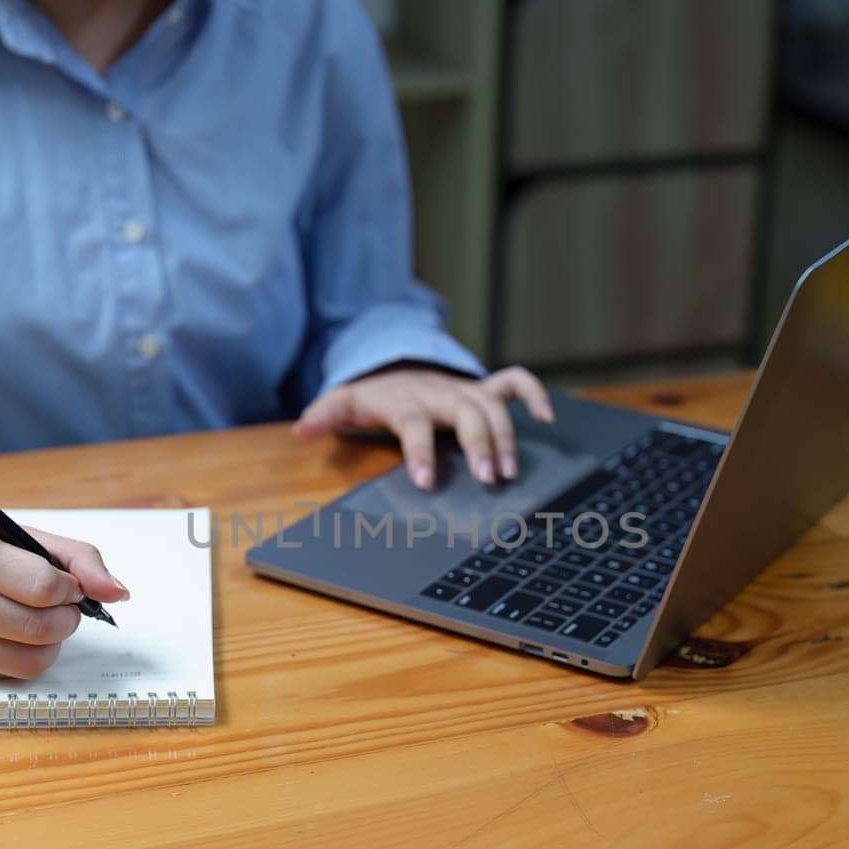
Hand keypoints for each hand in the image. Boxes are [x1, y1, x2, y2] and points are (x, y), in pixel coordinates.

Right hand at [0, 518, 129, 679]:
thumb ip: (77, 558)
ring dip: (53, 644)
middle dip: (67, 619)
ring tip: (43, 622)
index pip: (42, 586)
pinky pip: (10, 674)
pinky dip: (26, 658)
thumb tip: (119, 592)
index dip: (70, 589)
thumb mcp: (18, 537)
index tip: (68, 585)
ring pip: (30, 661)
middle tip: (62, 606)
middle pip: (40, 628)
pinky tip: (13, 636)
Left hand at [293, 364, 555, 489]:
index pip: (415, 425)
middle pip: (466, 414)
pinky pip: (514, 384)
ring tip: (509, 471)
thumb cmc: (375, 397)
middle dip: (479, 444)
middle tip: (486, 478)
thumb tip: (301, 431)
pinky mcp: (484, 389)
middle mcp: (442, 394)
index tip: (425, 482)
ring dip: (505, 437)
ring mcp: (466, 390)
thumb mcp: (345, 404)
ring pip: (494, 407)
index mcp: (408, 402)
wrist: (397, 367)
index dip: (419, 452)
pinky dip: (533, 394)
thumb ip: (325, 417)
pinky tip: (547, 417)